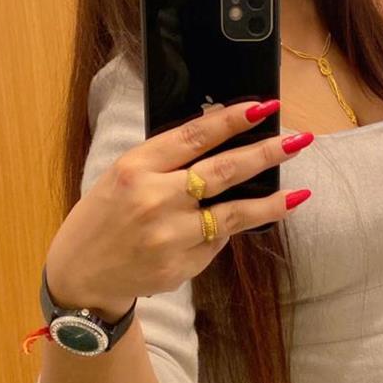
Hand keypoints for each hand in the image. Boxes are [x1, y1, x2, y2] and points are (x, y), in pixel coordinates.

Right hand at [45, 100, 312, 321]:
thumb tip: (223, 143)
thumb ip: (168, 160)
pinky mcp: (180, 267)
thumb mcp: (125, 173)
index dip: (232, 120)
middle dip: (266, 154)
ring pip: (234, 215)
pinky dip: (231, 228)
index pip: (194, 136)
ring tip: (300, 192)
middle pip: (223, 172)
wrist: (81, 274)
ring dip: (272, 202)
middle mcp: (154, 200)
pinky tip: (240, 221)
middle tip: (299, 141)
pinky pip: (218, 242)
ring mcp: (169, 237)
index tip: (264, 108)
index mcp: (137, 167)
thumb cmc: (104, 213)